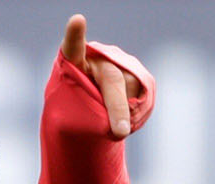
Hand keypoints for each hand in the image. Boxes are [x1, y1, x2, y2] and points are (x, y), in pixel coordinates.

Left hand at [60, 14, 141, 138]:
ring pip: (131, 89)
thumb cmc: (73, 109)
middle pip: (111, 80)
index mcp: (73, 64)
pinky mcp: (139, 74)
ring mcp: (122, 63)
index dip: (74, 35)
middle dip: (117, 107)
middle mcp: (100, 58)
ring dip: (126, 114)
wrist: (90, 105)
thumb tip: (121, 126)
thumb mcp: (68, 116)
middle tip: (120, 132)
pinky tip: (128, 119)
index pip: (72, 48)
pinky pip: (145, 96)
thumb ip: (86, 117)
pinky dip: (139, 113)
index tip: (77, 21)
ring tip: (114, 125)